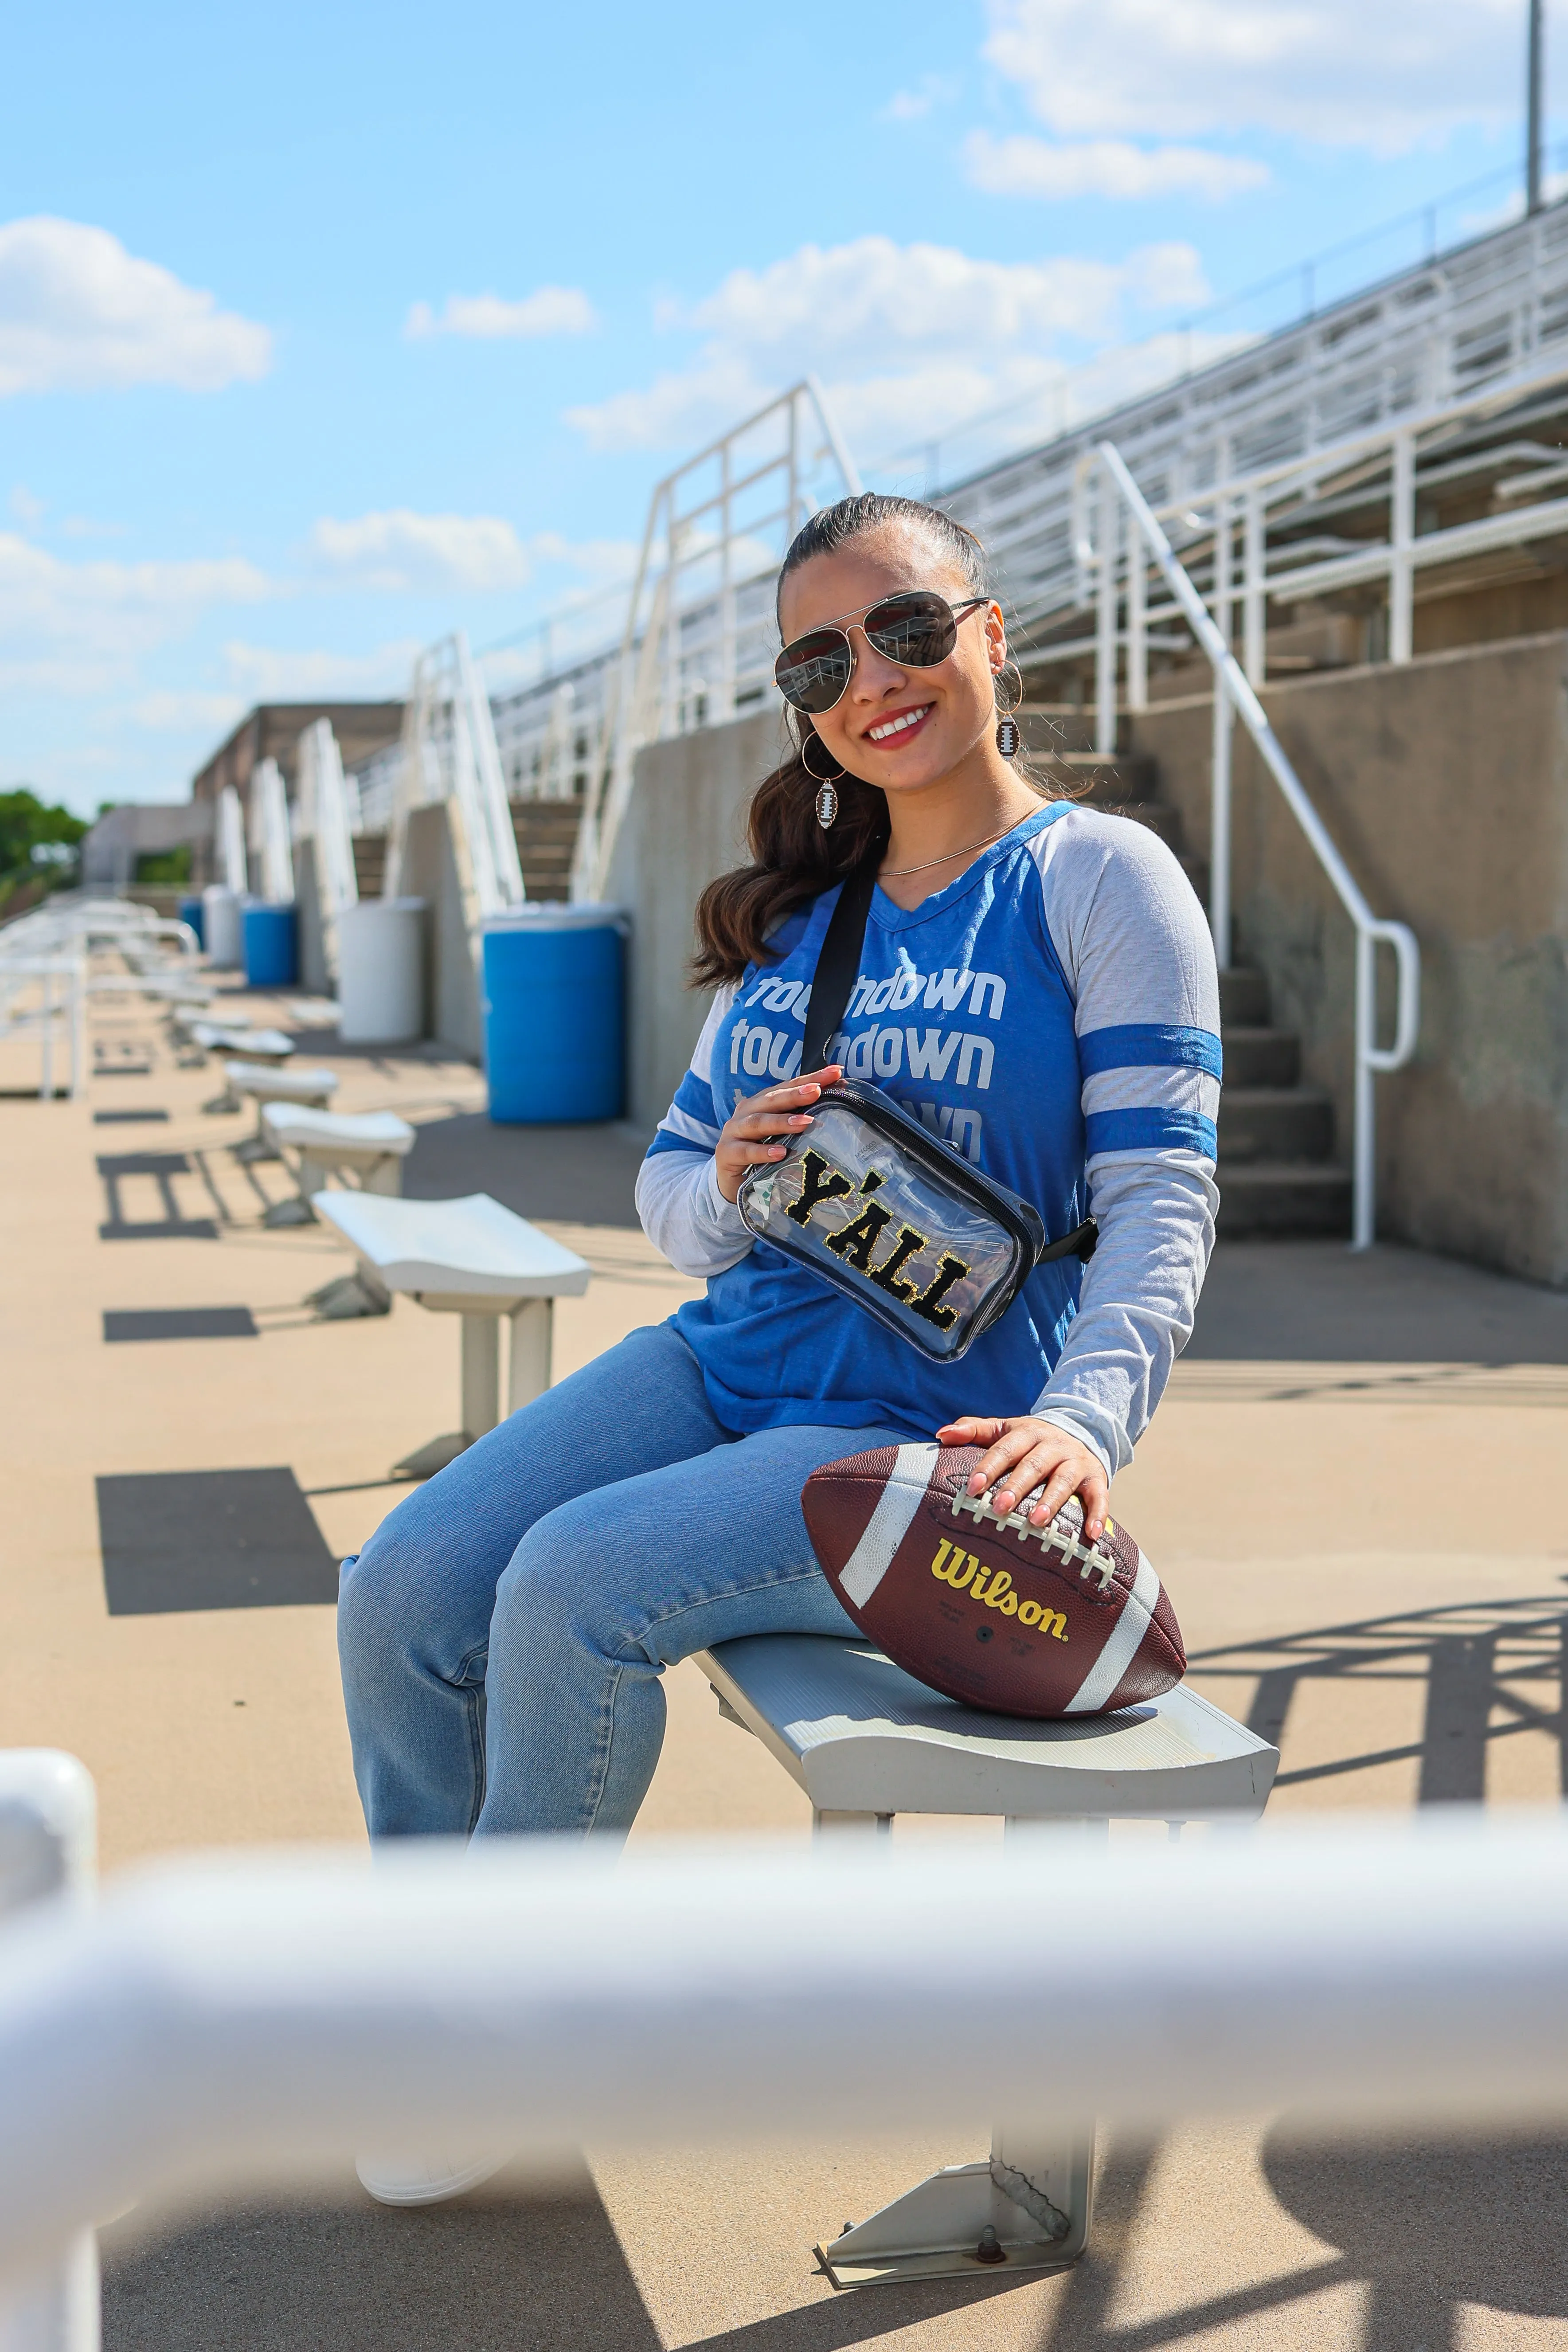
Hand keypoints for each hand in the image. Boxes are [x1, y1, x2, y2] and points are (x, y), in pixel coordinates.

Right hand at [714, 1064, 841, 1203]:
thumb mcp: (780, 1135)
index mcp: (761, 1103)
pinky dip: (762, 1151)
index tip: (836, 1072)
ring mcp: (734, 1132)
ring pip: (757, 1122)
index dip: (811, 1078)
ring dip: (781, 1121)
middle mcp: (746, 1112)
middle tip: (817, 1091)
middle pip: (771, 1099)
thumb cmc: (761, 1154)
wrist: (730, 1180)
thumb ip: (800, 1122)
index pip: (788, 1087)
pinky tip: (780, 1153)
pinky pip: (745, 1151)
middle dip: (795, 1094)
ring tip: (804, 1122)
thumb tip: (838, 1111)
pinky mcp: (726, 1154)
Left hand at [935, 1413, 1108, 1542]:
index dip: (988, 1467)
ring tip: (1036, 1522)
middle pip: (1033, 1465)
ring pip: (1064, 1480)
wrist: (1081, 1429)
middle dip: (1016, 1487)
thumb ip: (973, 1430)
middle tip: (998, 1507)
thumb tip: (940, 1434)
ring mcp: (1076, 1461)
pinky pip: (1100, 1496)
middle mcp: (1053, 1445)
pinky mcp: (1096, 1478)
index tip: (972, 1487)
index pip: (1005, 1449)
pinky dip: (1098, 1514)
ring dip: (1051, 1501)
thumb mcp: (1004, 1428)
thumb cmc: (1030, 1440)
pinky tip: (1092, 1535)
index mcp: (1026, 1432)